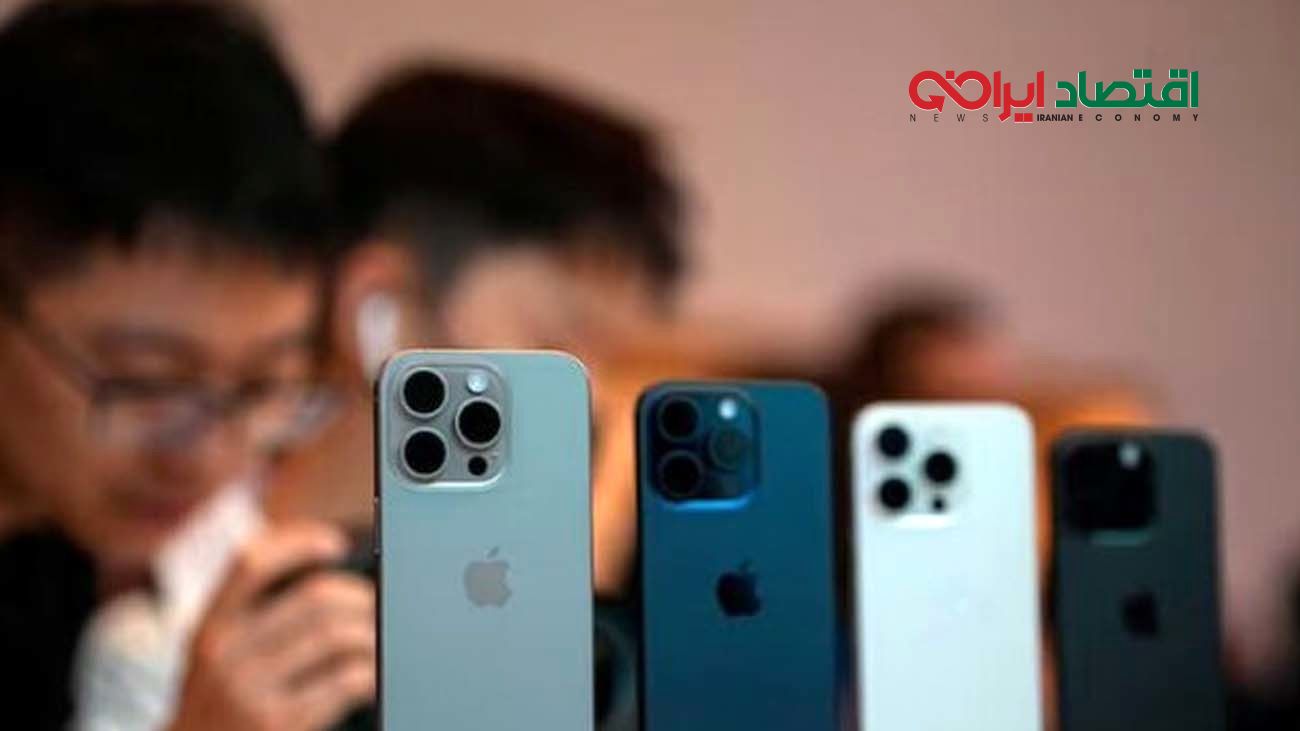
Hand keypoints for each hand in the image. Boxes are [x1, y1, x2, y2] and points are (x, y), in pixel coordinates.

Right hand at [167, 523, 374, 730]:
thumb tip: (330, 584)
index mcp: (208, 627)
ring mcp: (249, 690)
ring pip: (337, 636)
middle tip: (377, 605)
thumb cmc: (218, 707)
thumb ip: (252, 617)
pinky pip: (345, 680)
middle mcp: (224, 653)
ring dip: (370, 635)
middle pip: (315, 599)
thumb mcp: (215, 657)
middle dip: (358, 597)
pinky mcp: (277, 723)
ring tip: (378, 641)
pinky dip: (369, 673)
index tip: (336, 543)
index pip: (251, 563)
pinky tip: (372, 677)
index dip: (299, 543)